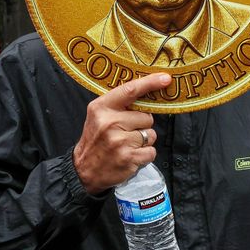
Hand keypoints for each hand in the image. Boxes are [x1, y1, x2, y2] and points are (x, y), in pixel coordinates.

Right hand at [73, 74, 170, 193]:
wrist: (83, 171)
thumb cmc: (95, 140)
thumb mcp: (98, 116)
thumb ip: (118, 105)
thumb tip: (147, 93)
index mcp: (101, 108)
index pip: (130, 90)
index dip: (150, 83)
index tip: (166, 78)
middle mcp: (110, 123)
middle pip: (146, 116)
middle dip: (141, 125)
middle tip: (125, 133)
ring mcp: (119, 141)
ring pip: (150, 134)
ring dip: (143, 141)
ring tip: (126, 145)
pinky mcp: (129, 158)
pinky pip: (151, 151)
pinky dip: (145, 155)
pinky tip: (130, 156)